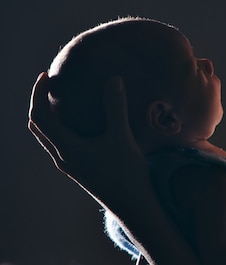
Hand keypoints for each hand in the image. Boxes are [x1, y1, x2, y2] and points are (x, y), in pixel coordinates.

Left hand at [28, 72, 147, 203]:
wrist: (132, 205)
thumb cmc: (126, 172)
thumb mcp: (122, 136)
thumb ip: (116, 107)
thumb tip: (114, 79)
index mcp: (66, 148)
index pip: (40, 116)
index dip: (38, 93)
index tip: (46, 75)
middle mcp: (62, 157)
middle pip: (38, 126)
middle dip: (39, 103)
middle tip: (49, 83)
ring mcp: (70, 165)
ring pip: (47, 137)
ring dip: (48, 116)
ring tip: (60, 99)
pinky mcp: (80, 169)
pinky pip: (61, 144)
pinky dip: (61, 127)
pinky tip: (80, 123)